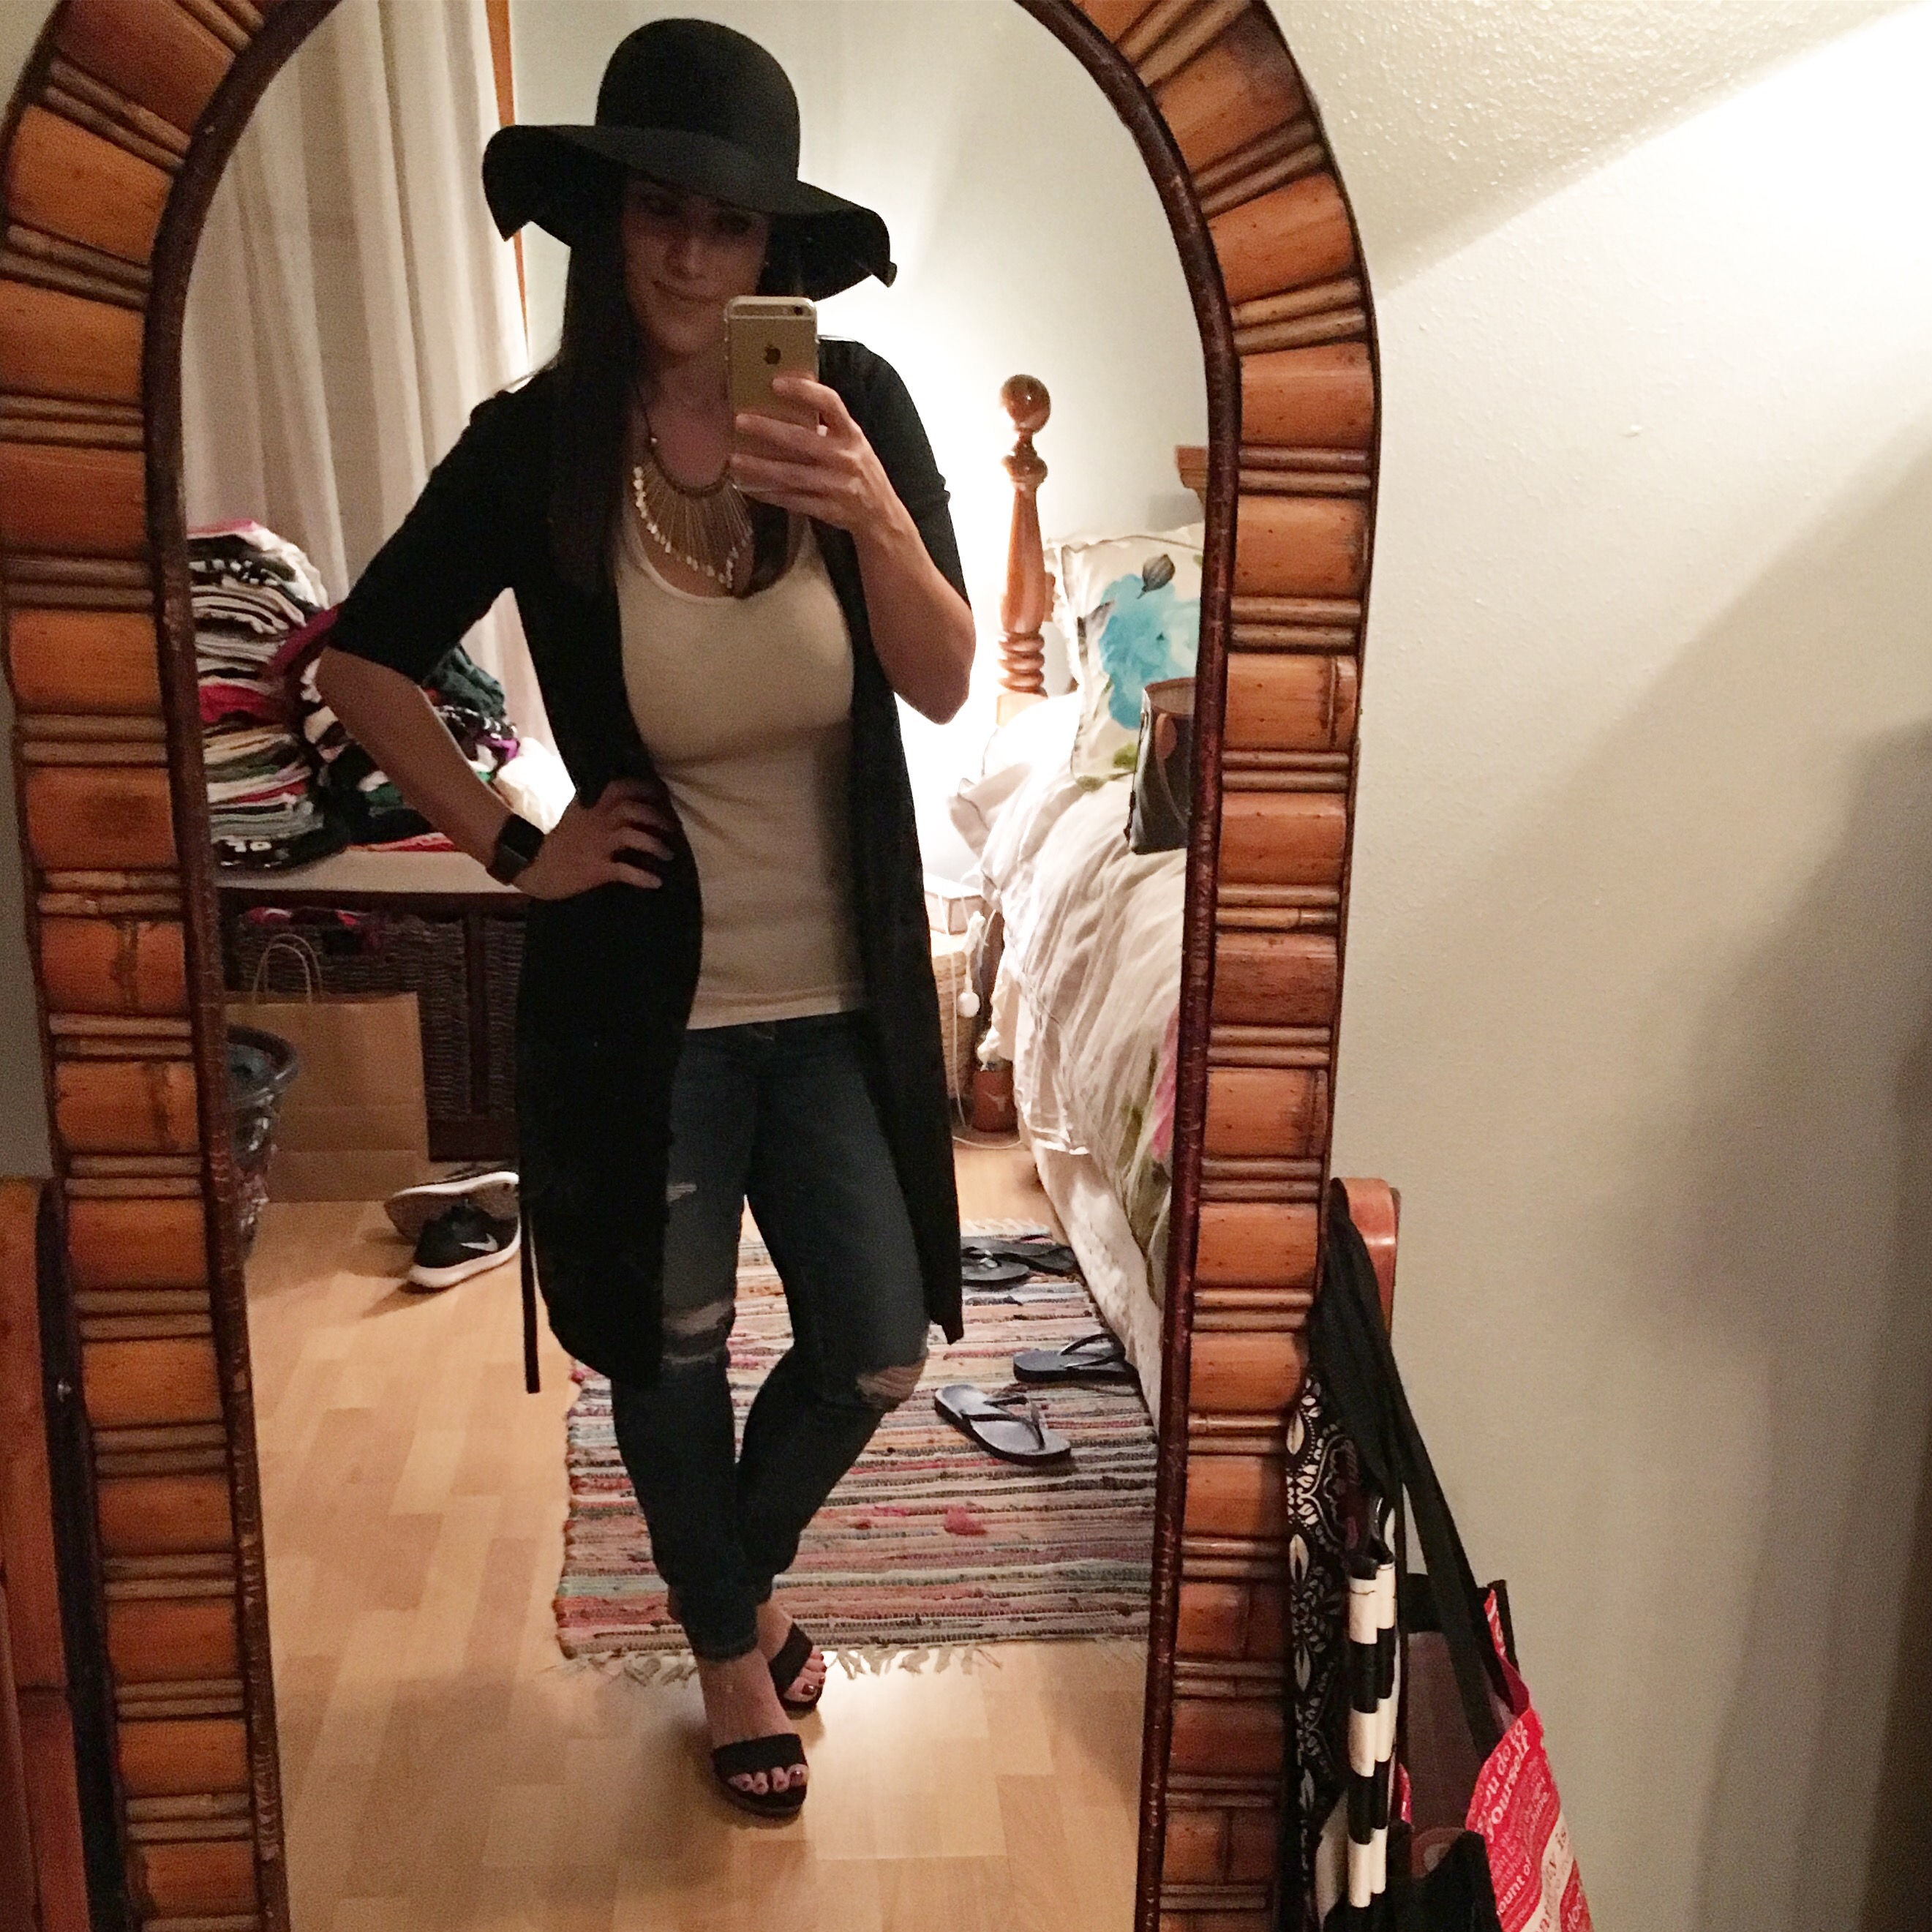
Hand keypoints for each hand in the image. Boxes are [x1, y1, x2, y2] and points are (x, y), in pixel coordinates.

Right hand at [513, 779, 673, 898]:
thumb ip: (590, 808)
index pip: (621, 788)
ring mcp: (598, 845)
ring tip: (668, 854)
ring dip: (656, 845)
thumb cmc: (549, 842)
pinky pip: (627, 871)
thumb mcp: (571, 815)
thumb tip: (608, 802)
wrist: (527, 862)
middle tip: (672, 828)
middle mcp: (598, 821)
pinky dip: (645, 877)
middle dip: (657, 818)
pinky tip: (656, 882)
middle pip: (635, 810)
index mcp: (590, 806)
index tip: (660, 793)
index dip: (644, 789)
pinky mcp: (597, 868)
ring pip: (636, 837)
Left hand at [729, 377, 911, 541]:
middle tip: (739, 421)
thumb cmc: (859, 471)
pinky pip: (793, 501)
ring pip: (792, 475)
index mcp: (852, 435)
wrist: (881, 515)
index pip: (830, 404)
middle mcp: (845, 458)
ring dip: (761, 467)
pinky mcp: (828, 510)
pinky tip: (748, 487)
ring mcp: (837, 486)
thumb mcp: (853, 443)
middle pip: (802, 440)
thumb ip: (828, 425)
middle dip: (768, 430)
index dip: (804, 391)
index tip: (776, 382)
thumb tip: (792, 399)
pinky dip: (769, 494)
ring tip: (734, 460)